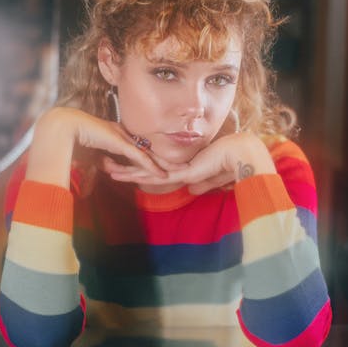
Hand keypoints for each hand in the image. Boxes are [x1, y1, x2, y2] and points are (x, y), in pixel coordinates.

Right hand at [25, 107, 165, 187]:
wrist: (64, 127)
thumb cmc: (73, 140)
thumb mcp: (92, 154)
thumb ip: (102, 161)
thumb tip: (109, 170)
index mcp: (116, 133)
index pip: (138, 146)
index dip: (152, 155)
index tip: (164, 162)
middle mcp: (122, 133)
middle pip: (148, 148)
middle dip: (165, 158)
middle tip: (181, 166)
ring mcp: (122, 137)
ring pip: (147, 153)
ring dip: (163, 164)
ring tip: (179, 171)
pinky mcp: (119, 143)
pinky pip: (139, 157)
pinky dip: (151, 167)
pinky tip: (162, 175)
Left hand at [103, 132, 276, 193]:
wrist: (242, 154)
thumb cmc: (230, 165)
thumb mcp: (213, 179)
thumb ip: (203, 185)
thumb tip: (192, 192)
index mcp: (180, 168)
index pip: (153, 170)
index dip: (137, 169)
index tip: (122, 167)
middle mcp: (177, 166)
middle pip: (146, 167)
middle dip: (125, 167)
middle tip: (105, 164)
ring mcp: (180, 167)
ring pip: (148, 170)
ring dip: (129, 171)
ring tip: (108, 169)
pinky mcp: (186, 171)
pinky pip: (163, 174)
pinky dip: (147, 175)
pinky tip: (132, 176)